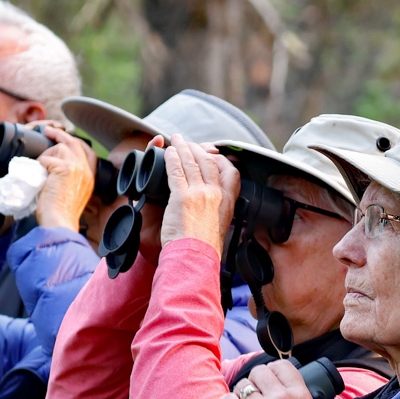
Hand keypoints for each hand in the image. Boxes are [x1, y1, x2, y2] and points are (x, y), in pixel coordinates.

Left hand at [34, 125, 95, 232]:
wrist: (60, 222)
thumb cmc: (61, 214)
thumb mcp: (73, 196)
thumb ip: (70, 181)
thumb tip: (55, 170)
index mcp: (90, 178)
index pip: (90, 153)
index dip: (78, 143)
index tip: (66, 140)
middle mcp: (86, 171)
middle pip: (76, 143)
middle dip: (61, 135)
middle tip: (48, 131)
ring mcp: (77, 168)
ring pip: (60, 147)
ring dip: (47, 153)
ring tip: (40, 166)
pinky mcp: (64, 168)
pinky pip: (47, 157)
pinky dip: (40, 163)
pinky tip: (39, 174)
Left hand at [159, 135, 239, 255]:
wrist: (195, 258)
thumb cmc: (204, 248)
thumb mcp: (220, 226)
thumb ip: (218, 212)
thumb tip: (213, 208)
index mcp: (228, 202)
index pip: (231, 172)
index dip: (221, 159)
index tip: (211, 154)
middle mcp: (217, 195)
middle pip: (210, 161)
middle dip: (198, 148)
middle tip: (189, 143)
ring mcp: (200, 194)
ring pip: (192, 162)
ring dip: (182, 147)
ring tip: (176, 139)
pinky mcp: (182, 197)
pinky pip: (176, 170)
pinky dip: (171, 157)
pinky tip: (167, 152)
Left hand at [217, 362, 330, 398]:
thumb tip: (288, 395)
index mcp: (302, 397)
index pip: (282, 366)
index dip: (271, 371)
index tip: (266, 380)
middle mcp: (282, 398)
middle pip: (259, 372)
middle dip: (253, 382)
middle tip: (252, 396)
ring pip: (242, 385)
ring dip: (239, 394)